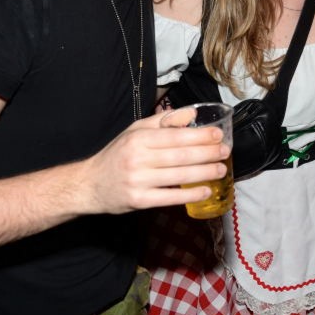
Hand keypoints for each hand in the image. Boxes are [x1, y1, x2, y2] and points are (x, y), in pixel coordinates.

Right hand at [77, 107, 230, 214]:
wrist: (89, 184)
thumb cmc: (117, 154)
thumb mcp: (135, 131)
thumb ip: (164, 122)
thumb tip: (192, 113)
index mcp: (139, 139)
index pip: (176, 136)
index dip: (200, 136)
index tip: (219, 135)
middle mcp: (138, 158)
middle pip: (180, 156)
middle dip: (207, 154)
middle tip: (226, 152)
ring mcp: (138, 181)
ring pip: (178, 176)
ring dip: (204, 173)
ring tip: (221, 169)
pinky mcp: (138, 201)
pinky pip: (169, 198)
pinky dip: (190, 195)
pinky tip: (205, 190)